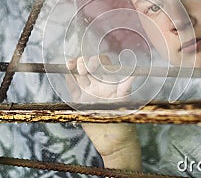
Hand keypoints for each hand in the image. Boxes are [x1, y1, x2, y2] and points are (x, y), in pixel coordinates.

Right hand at [65, 55, 140, 169]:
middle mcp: (99, 84)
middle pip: (88, 66)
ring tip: (69, 65)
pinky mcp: (79, 102)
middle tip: (82, 70)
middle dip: (83, 62)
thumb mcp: (125, 102)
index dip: (97, 61)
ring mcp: (88, 92)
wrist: (113, 140)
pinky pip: (72, 88)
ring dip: (73, 68)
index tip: (93, 66)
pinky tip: (66, 75)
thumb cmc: (122, 119)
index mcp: (110, 81)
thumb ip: (126, 88)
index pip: (103, 63)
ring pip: (78, 75)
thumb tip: (133, 75)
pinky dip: (68, 81)